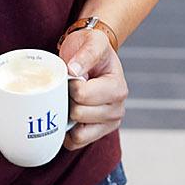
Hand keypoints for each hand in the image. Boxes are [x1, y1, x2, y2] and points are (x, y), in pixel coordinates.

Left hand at [59, 28, 125, 149]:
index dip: (69, 85)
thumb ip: (86, 53)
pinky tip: (67, 115)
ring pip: (78, 133)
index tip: (71, 74)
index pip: (83, 95)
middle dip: (67, 100)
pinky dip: (66, 132)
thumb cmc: (91, 48)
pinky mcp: (97, 134)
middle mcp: (117, 109)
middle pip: (78, 113)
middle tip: (68, 88)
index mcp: (117, 88)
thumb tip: (74, 71)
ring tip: (69, 100)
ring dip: (67, 117)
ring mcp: (108, 124)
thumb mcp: (93, 41)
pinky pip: (75, 143)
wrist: (91, 57)